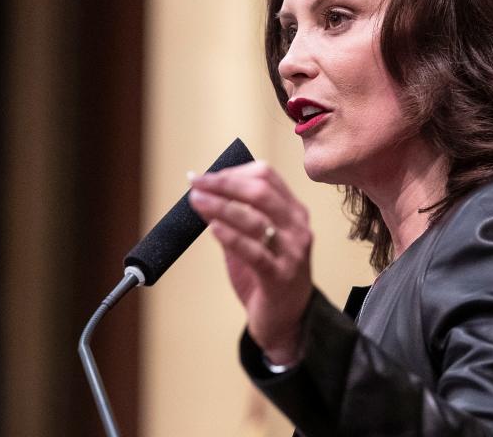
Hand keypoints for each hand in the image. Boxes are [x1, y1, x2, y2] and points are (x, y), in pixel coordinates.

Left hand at [188, 161, 312, 364]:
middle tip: (195, 183)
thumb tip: (201, 193)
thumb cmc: (267, 277)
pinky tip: (213, 228)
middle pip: (260, 191)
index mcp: (293, 212)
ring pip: (255, 219)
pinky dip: (231, 237)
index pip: (266, 176)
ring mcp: (292, 252)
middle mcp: (297, 227)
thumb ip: (231, 218)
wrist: (287, 321)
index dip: (233, 172)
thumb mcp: (250, 241)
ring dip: (220, 206)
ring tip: (196, 201)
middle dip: (223, 184)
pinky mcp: (280, 277)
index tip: (205, 177)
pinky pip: (254, 253)